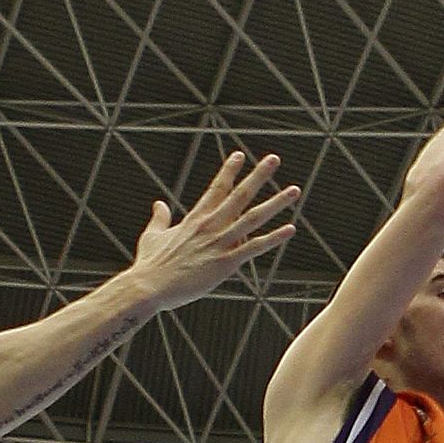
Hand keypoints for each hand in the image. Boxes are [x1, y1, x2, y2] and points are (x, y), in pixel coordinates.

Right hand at [127, 152, 298, 310]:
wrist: (148, 287)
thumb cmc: (150, 265)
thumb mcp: (152, 236)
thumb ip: (159, 218)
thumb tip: (159, 203)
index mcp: (195, 218)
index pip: (216, 188)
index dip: (229, 171)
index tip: (240, 155)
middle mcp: (210, 226)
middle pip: (240, 195)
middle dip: (258, 176)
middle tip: (274, 159)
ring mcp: (219, 243)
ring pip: (254, 218)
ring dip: (276, 203)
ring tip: (295, 190)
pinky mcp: (226, 263)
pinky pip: (254, 247)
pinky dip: (273, 238)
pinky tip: (290, 229)